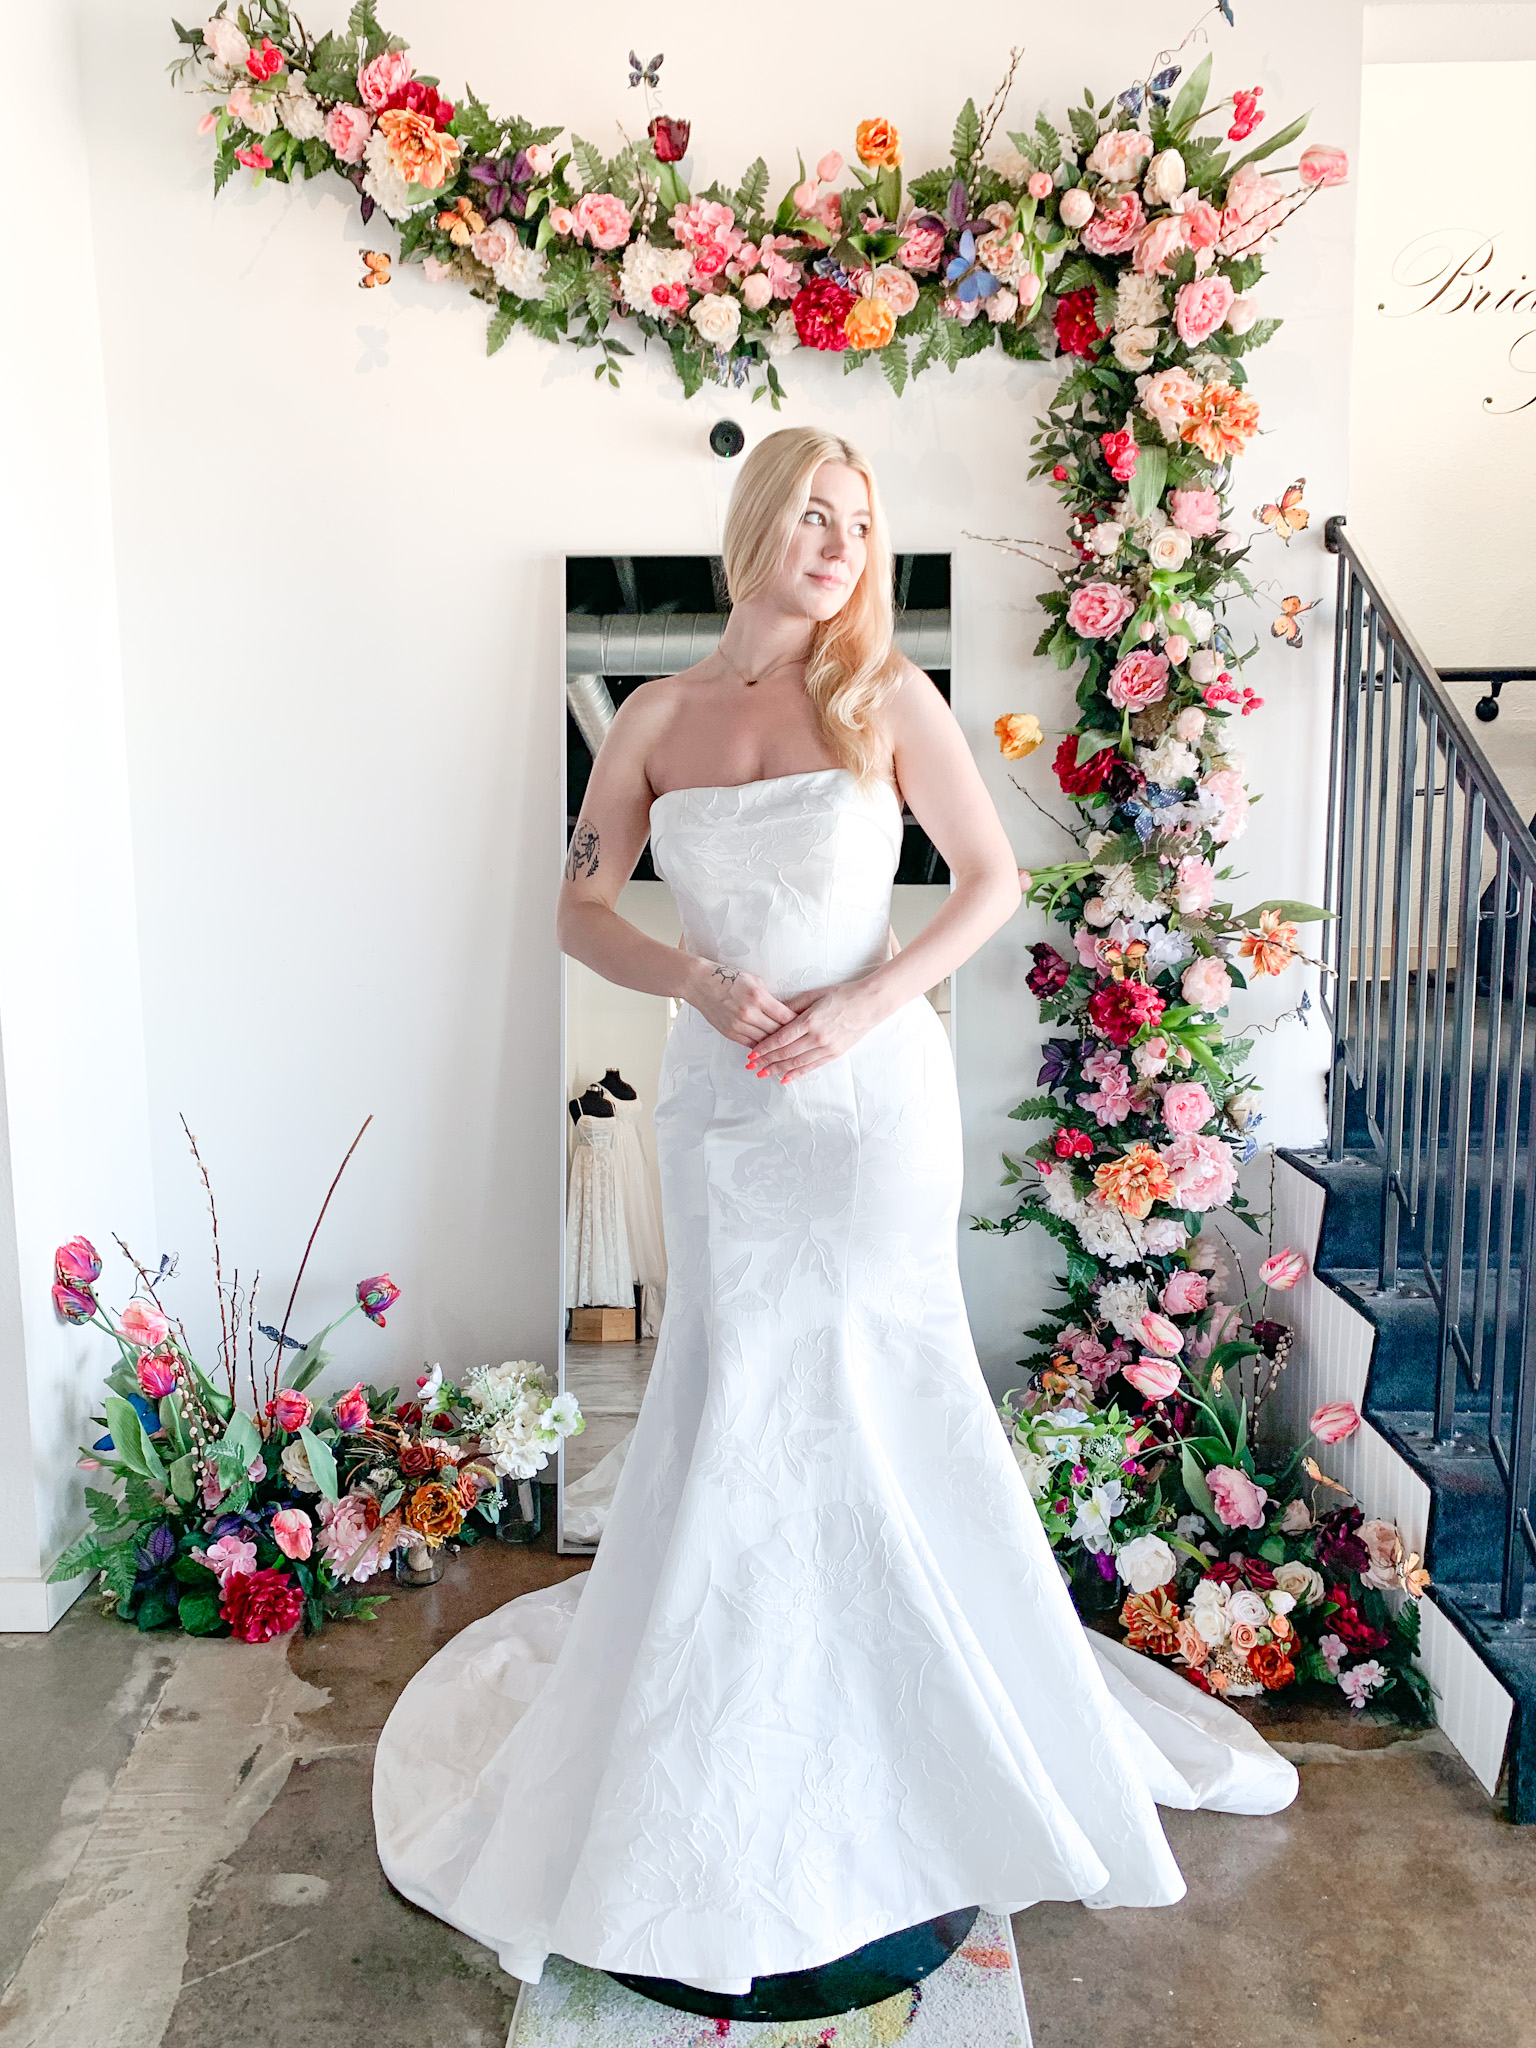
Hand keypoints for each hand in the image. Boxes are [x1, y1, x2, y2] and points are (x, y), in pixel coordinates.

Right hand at [687, 958, 797, 1046]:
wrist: (700, 983)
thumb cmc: (728, 978)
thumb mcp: (755, 981)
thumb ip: (770, 998)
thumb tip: (785, 1012)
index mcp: (758, 998)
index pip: (786, 1017)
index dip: (798, 1023)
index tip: (807, 1026)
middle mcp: (749, 1013)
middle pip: (777, 1032)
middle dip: (790, 1037)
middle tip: (801, 1040)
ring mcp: (738, 1025)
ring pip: (765, 1041)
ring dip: (776, 1045)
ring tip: (788, 1048)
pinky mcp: (730, 1033)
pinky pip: (750, 1044)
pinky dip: (761, 1046)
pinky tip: (769, 1048)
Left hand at [745, 977, 892, 1082]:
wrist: (870, 1003)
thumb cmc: (842, 995)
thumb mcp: (815, 995)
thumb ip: (794, 1006)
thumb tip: (774, 1016)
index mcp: (810, 1020)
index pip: (781, 1038)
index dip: (765, 1047)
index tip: (751, 1053)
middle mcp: (817, 1037)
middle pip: (786, 1053)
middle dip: (766, 1061)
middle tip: (750, 1067)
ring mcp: (827, 1048)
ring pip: (797, 1063)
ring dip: (777, 1070)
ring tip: (763, 1074)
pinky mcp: (835, 1054)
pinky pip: (812, 1067)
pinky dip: (797, 1074)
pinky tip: (785, 1078)